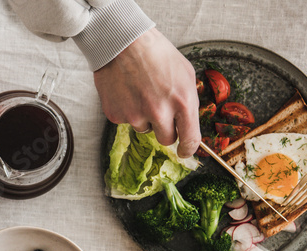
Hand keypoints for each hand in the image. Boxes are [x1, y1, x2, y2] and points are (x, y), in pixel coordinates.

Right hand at [93, 28, 199, 157]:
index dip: (188, 149)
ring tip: (141, 92)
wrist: (123, 42)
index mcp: (182, 101)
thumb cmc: (156, 54)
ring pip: (145, 129)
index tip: (184, 151)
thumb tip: (188, 123)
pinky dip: (127, 110)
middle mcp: (160, 112)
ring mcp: (136, 115)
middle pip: (166, 139)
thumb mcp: (185, 74)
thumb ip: (188, 102)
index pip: (190, 139)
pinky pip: (126, 121)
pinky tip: (128, 91)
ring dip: (144, 117)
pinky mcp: (117, 115)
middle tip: (159, 109)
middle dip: (165, 129)